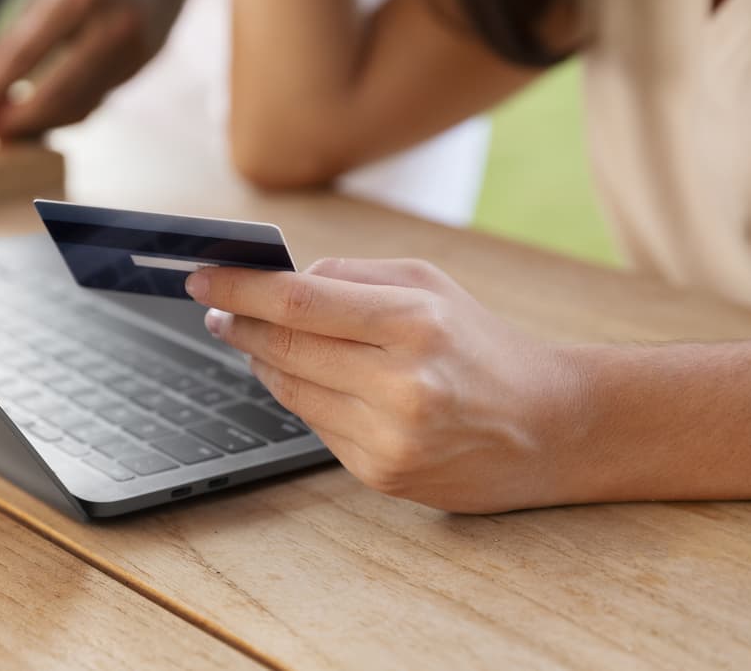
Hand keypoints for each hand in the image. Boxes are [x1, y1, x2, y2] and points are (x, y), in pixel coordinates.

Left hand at [0, 0, 206, 135]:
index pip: (25, 56)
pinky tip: (42, 115)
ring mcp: (133, 54)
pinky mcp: (141, 70)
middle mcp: (112, 29)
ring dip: (39, 123)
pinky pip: (95, 102)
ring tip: (8, 126)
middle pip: (56, 96)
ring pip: (77, 108)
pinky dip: (64, 112)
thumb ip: (21, 31)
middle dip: (16, 121)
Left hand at [185, 258, 585, 512]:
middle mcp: (402, 385)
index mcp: (415, 323)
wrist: (548, 427)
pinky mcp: (382, 475)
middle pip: (285, 349)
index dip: (240, 289)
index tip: (202, 279)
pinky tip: (299, 377)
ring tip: (247, 335)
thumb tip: (277, 282)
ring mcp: (390, 438)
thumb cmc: (480, 343)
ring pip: (290, 390)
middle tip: (215, 306)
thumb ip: (348, 275)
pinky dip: (298, 396)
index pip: (299, 302)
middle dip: (239, 324)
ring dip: (259, 360)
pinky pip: (314, 426)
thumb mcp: (428, 285)